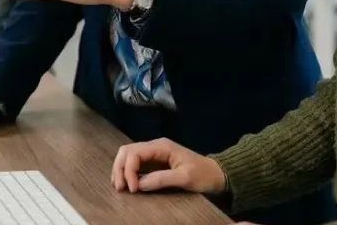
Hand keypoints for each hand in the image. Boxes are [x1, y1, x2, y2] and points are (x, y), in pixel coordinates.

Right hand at [112, 138, 226, 194]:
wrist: (216, 174)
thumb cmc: (203, 175)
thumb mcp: (185, 178)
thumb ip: (162, 179)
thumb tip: (139, 184)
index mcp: (162, 146)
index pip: (134, 153)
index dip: (128, 170)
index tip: (133, 189)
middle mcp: (155, 147)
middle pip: (127, 152)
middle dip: (120, 169)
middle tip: (120, 189)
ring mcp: (154, 154)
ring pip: (128, 156)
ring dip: (121, 171)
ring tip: (121, 188)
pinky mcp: (154, 163)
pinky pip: (135, 164)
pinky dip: (127, 173)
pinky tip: (127, 184)